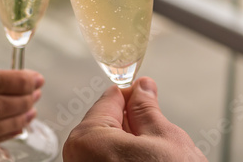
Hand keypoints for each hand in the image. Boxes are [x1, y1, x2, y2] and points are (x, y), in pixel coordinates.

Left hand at [63, 77, 206, 161]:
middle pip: (106, 124)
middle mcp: (76, 159)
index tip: (148, 95)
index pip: (110, 99)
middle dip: (133, 126)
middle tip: (158, 137)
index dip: (134, 96)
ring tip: (156, 159)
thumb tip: (142, 87)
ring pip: (108, 147)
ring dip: (132, 147)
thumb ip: (147, 108)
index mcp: (88, 139)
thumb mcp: (165, 138)